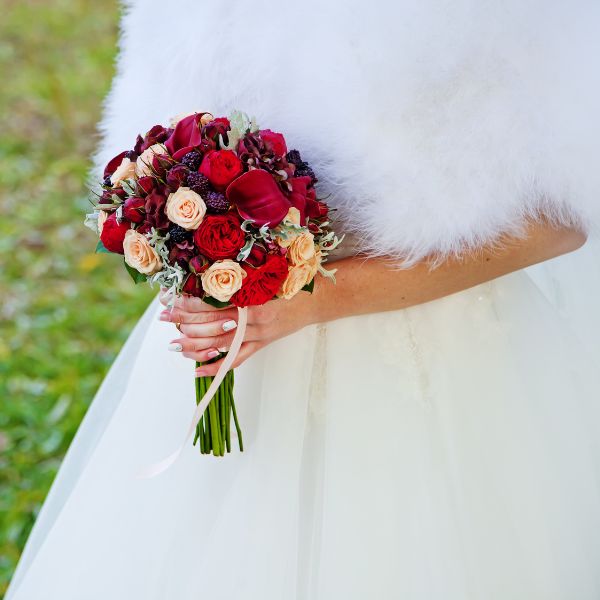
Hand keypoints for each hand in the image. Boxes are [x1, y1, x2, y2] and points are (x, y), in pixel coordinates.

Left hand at [158, 289, 315, 375]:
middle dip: (183, 320)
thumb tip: (203, 278)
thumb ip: (237, 277)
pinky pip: (236, 360)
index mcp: (252, 296)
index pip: (211, 302)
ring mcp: (257, 335)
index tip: (169, 297)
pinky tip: (197, 370)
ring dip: (194, 345)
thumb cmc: (291, 281)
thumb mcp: (265, 273)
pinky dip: (216, 367)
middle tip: (163, 317)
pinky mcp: (262, 345)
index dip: (187, 301)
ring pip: (220, 344)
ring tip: (174, 343)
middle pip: (211, 323)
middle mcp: (252, 318)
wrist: (317, 299)